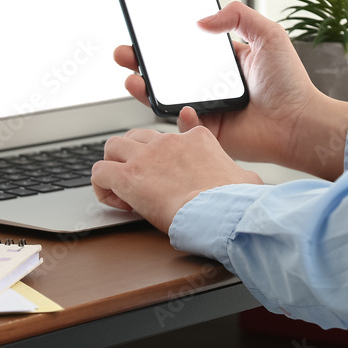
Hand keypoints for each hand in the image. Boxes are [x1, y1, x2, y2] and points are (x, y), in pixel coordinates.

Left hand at [91, 126, 261, 232]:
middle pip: (136, 136)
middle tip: (139, 181)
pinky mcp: (129, 176)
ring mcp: (146, 156)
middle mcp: (169, 141)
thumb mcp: (245, 176)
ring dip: (112, 165)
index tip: (163, 175)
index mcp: (197, 138)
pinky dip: (102, 186)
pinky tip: (116, 201)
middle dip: (132, 155)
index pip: (169, 134)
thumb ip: (239, 173)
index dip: (161, 156)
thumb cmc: (236, 201)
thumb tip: (247, 180)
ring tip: (121, 188)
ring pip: (112, 146)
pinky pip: (100, 172)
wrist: (222, 212)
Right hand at [114, 1, 347, 179]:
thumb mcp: (268, 35)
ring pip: (166, 97)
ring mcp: (206, 108)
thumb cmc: (290, 84)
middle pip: (167, 73)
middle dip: (141, 62)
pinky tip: (170, 102)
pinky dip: (169, 112)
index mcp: (222, 62)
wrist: (298, 124)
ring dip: (143, 87)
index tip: (144, 31)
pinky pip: (179, 121)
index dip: (162, 41)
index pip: (185, 48)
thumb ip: (238, 15)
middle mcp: (210, 85)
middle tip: (125, 53)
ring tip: (131, 76)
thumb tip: (203, 19)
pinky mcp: (205, 130)